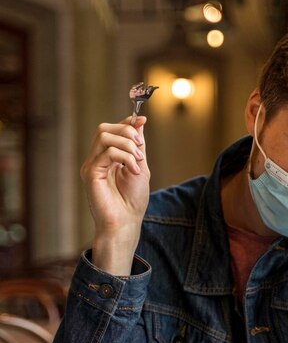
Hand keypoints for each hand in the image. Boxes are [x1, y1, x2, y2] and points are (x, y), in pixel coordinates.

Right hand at [80, 116, 149, 273]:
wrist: (126, 223)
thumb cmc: (132, 201)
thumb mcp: (140, 168)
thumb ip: (138, 146)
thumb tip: (138, 122)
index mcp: (107, 158)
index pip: (112, 130)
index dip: (126, 122)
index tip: (142, 119)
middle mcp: (96, 160)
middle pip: (104, 128)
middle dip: (126, 131)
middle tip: (140, 148)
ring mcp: (91, 166)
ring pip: (104, 136)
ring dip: (127, 145)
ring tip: (137, 161)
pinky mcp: (90, 174)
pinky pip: (107, 152)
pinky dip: (125, 157)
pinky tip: (133, 170)